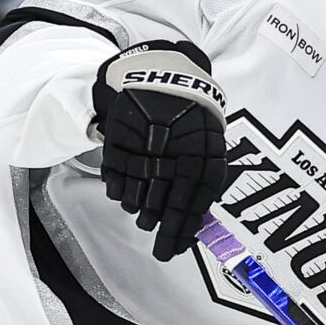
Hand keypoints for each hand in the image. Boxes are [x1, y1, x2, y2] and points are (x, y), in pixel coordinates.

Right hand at [92, 40, 229, 261]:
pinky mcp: (120, 143)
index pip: (192, 205)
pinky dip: (119, 191)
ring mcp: (144, 151)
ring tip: (142, 214)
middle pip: (163, 206)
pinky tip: (125, 194)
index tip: (176, 249)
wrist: (164, 74)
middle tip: (161, 247)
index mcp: (202, 157)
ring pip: (138, 197)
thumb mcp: (209, 146)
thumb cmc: (190, 116)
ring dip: (140, 211)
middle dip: (161, 229)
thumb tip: (197, 223)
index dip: (182, 231)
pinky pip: (116, 179)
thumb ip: (204, 183)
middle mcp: (173, 156)